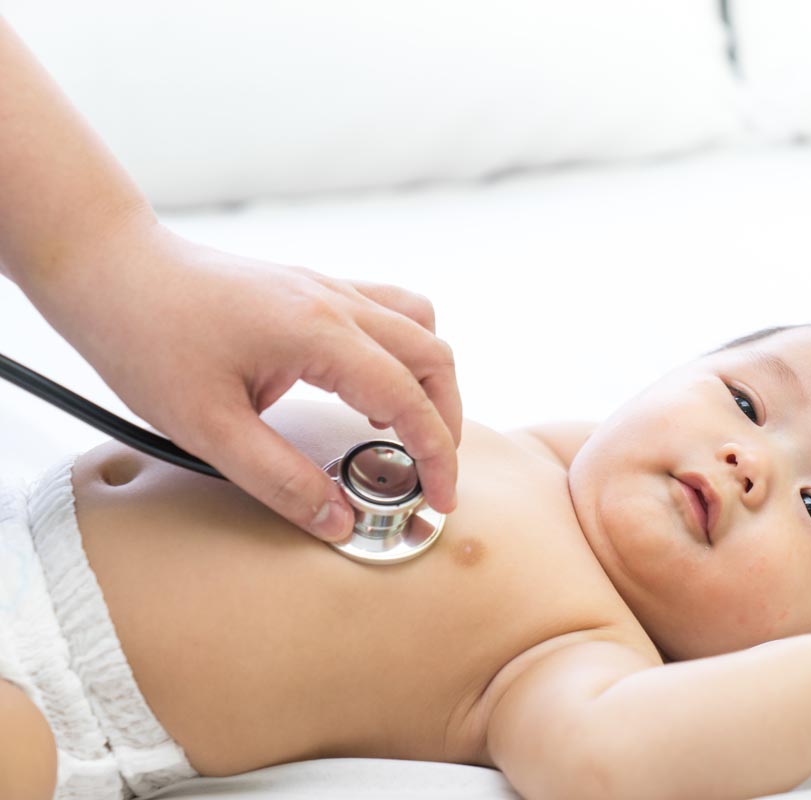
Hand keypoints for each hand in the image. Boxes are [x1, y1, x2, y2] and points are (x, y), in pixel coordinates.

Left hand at [37, 217, 461, 540]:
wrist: (112, 271)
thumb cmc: (147, 338)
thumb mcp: (206, 428)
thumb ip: (279, 479)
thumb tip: (337, 520)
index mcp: (316, 332)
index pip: (408, 397)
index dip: (435, 454)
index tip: (440, 497)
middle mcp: (334, 302)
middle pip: (432, 357)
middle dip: (445, 420)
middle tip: (430, 472)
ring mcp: (328, 288)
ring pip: (420, 327)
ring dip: (430, 380)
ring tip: (405, 430)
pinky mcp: (314, 287)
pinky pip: (389, 310)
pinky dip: (403, 352)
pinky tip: (371, 388)